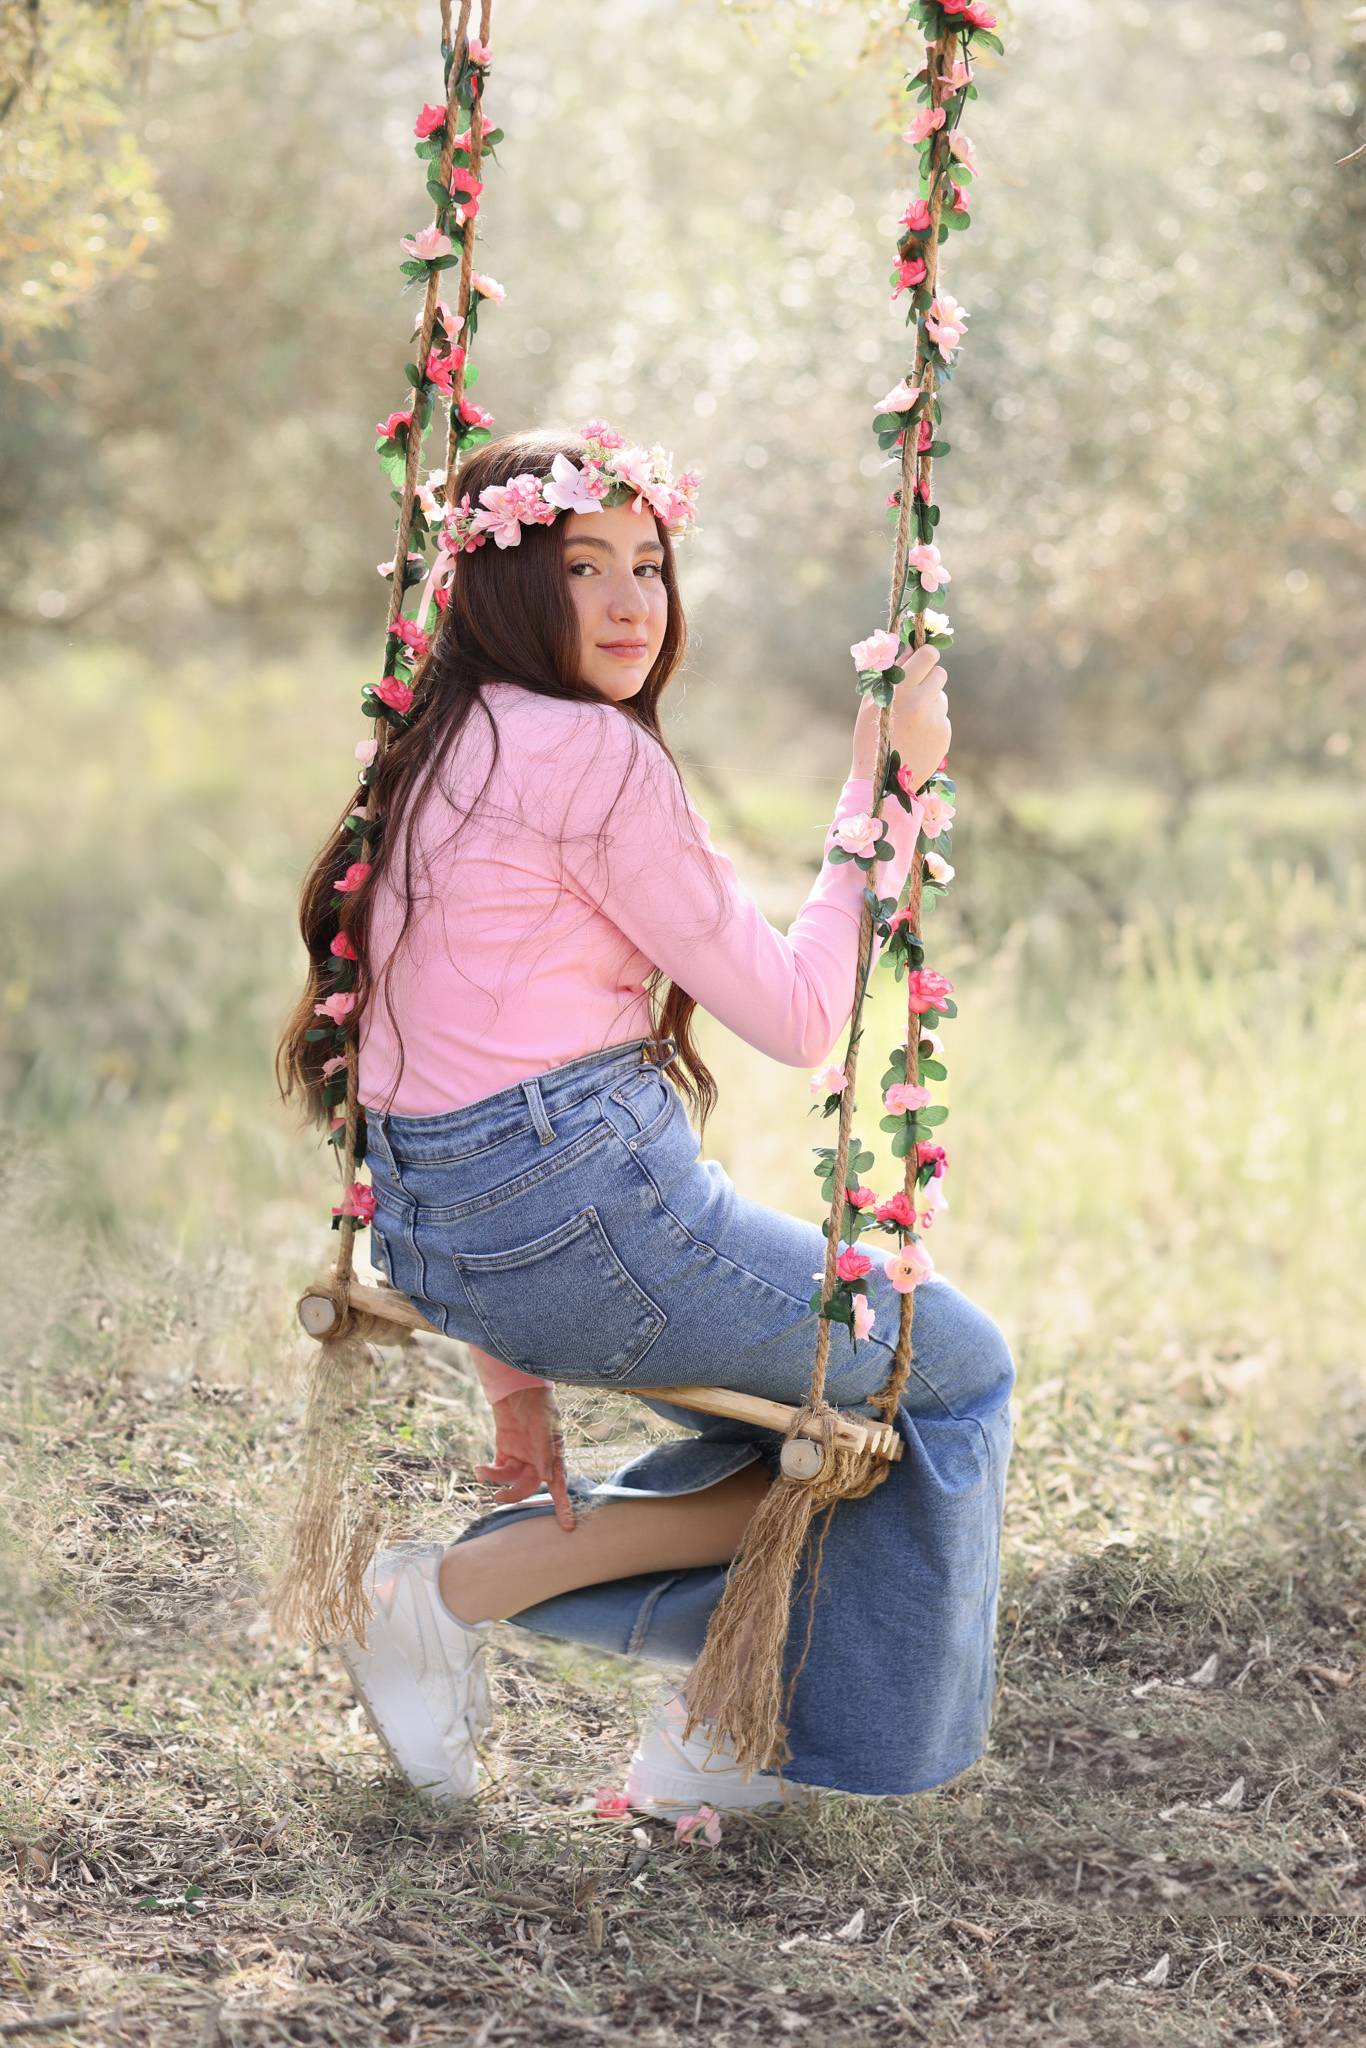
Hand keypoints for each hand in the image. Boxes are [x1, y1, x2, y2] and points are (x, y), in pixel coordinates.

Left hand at [473, 1386, 575, 1531]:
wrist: (518, 1386)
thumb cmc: (538, 1403)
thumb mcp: (545, 1425)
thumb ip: (544, 1451)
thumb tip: (547, 1478)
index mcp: (553, 1455)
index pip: (560, 1485)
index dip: (563, 1505)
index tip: (568, 1526)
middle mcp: (538, 1460)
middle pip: (528, 1486)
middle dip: (514, 1494)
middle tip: (499, 1497)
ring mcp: (521, 1456)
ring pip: (510, 1479)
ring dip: (496, 1480)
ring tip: (482, 1473)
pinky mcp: (505, 1451)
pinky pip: (498, 1469)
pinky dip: (489, 1472)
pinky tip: (481, 1469)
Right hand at [851, 641, 950, 793]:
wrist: (881, 780)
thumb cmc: (871, 736)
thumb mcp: (871, 703)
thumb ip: (889, 674)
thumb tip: (908, 647)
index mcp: (899, 689)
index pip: (927, 654)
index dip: (925, 654)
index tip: (921, 658)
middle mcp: (920, 701)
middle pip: (940, 672)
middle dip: (930, 676)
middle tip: (918, 687)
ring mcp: (935, 718)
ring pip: (941, 695)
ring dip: (930, 700)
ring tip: (911, 720)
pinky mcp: (944, 733)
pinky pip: (942, 716)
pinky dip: (932, 721)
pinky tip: (917, 735)